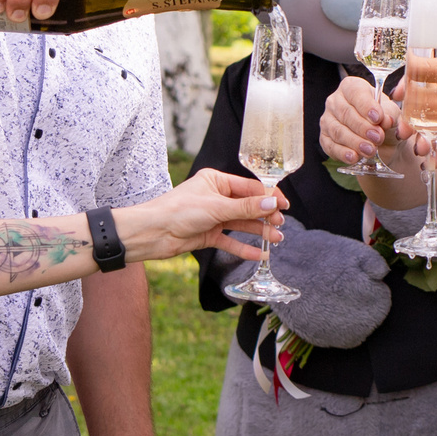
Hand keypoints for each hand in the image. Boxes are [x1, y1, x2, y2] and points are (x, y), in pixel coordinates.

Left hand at [119, 170, 281, 260]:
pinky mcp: (207, 235)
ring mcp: (212, 217)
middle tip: (280, 224)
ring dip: (258, 231)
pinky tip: (259, 254)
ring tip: (277, 239)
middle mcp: (216, 197)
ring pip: (241, 223)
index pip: (249, 187)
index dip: (268, 196)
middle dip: (265, 215)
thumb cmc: (178, 211)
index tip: (284, 205)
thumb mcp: (216, 207)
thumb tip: (272, 203)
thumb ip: (246, 208)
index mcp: (216, 181)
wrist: (152, 233)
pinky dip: (243, 248)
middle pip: (247, 206)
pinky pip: (230, 241)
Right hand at [319, 74, 415, 172]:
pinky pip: (330, 146)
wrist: (381, 141)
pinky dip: (343, 153)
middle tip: (377, 138)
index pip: (356, 93)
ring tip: (370, 150)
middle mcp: (336, 101)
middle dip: (363, 127)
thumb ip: (392, 115)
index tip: (378, 118)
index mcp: (352, 87)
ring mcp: (328, 120)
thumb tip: (387, 120)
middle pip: (346, 113)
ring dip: (355, 142)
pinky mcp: (325, 138)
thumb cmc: (384, 120)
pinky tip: (354, 157)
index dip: (366, 106)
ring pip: (338, 131)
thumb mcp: (393, 115)